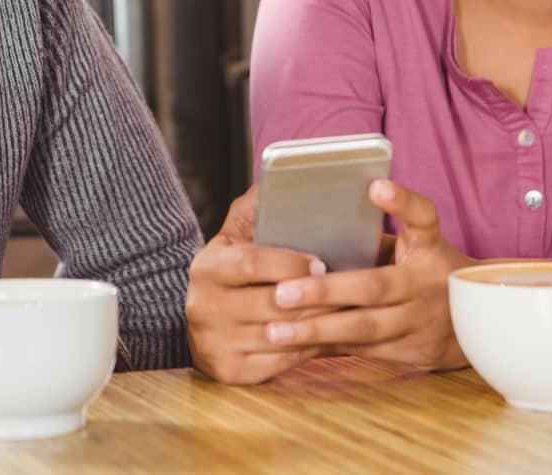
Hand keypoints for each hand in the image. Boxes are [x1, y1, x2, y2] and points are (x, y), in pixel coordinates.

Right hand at [185, 186, 331, 384]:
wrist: (208, 320)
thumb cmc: (236, 272)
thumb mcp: (238, 236)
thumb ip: (257, 207)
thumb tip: (279, 180)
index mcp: (206, 267)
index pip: (253, 262)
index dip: (291, 262)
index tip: (323, 261)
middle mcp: (202, 306)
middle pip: (271, 303)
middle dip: (315, 297)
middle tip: (349, 290)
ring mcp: (212, 342)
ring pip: (279, 335)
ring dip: (318, 325)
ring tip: (347, 312)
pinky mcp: (226, 371)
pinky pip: (277, 363)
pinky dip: (306, 350)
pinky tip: (325, 336)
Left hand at [260, 180, 474, 369]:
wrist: (480, 321)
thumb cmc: (427, 269)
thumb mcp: (417, 245)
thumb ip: (376, 236)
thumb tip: (314, 217)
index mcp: (427, 247)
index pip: (422, 218)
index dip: (402, 202)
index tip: (375, 186)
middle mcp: (425, 284)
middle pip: (373, 287)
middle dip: (325, 291)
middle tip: (281, 293)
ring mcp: (419, 321)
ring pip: (364, 329)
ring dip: (317, 329)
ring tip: (275, 330)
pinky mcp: (411, 351)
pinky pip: (362, 351)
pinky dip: (327, 348)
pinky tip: (292, 349)